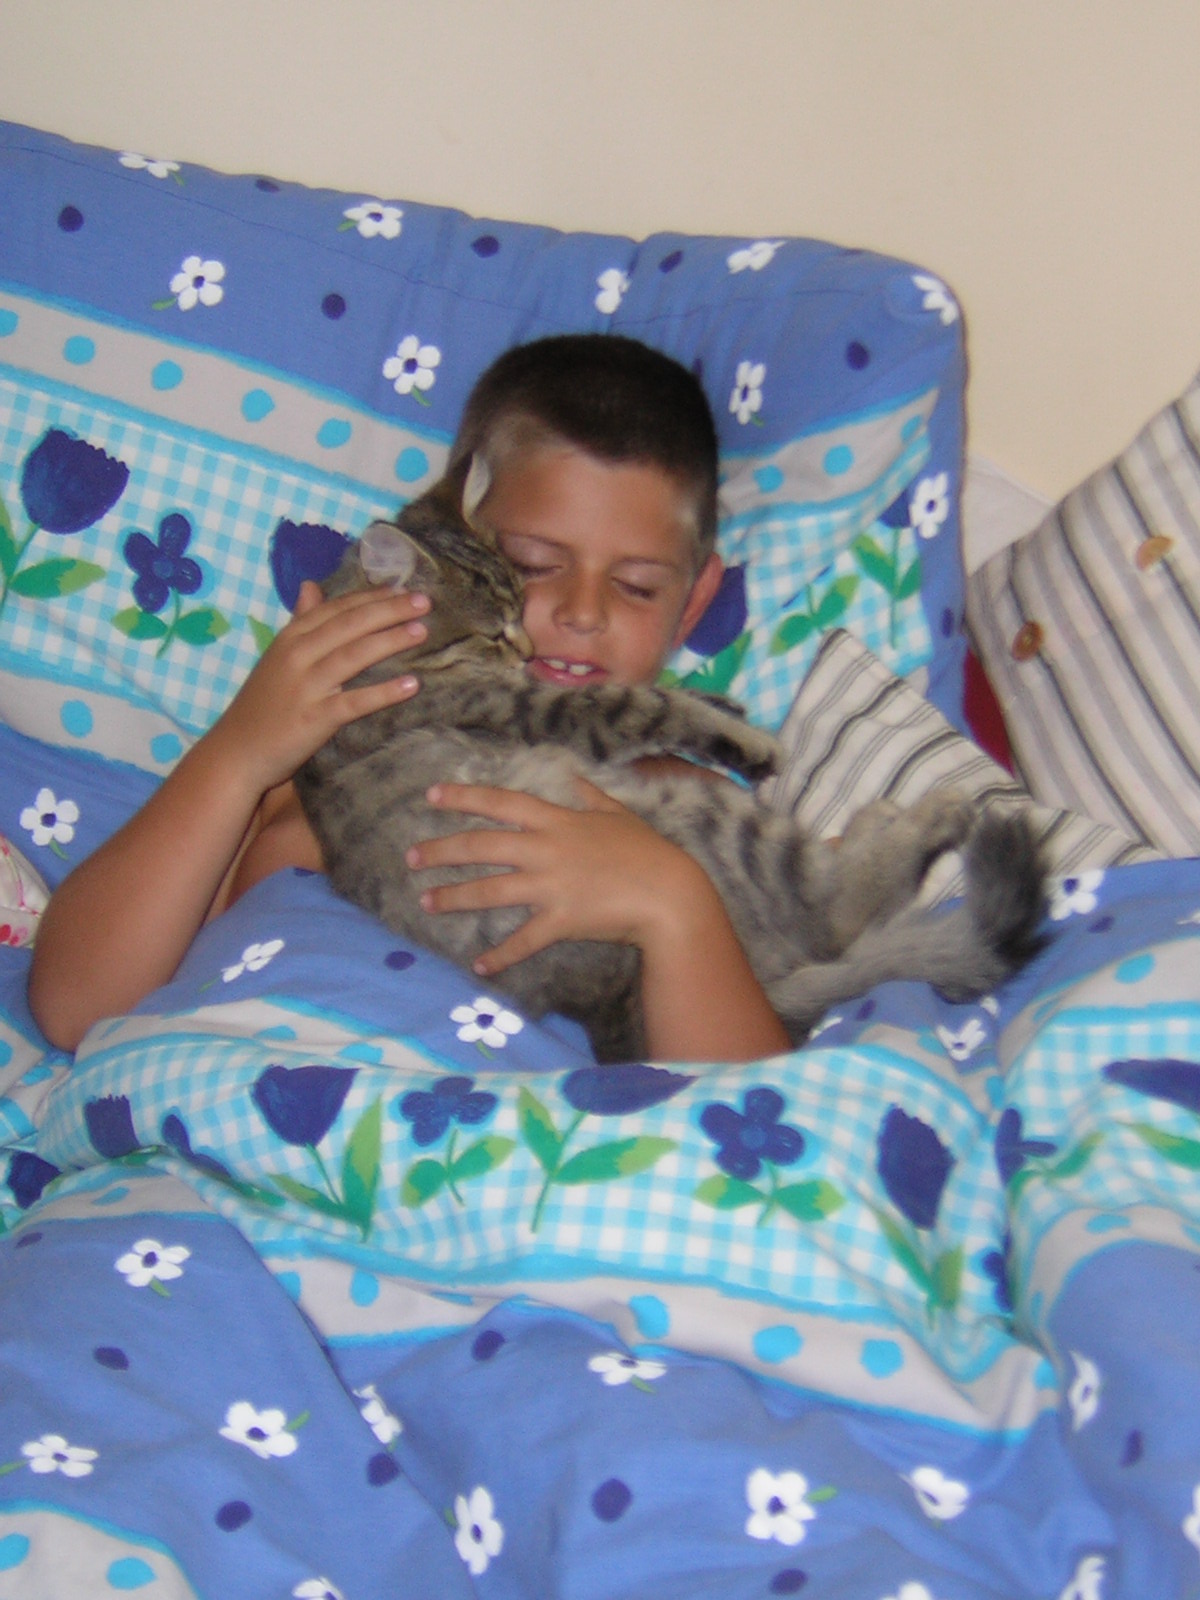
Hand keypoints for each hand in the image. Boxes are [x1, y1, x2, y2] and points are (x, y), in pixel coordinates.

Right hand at [211, 579, 430, 792]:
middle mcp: (297, 656)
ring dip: (390, 641)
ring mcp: (305, 687)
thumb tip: (311, 585)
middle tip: (424, 601)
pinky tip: (411, 684)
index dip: (371, 596)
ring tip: (421, 631)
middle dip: (389, 610)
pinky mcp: (314, 719)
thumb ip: (299, 621)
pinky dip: (383, 692)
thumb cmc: (263, 704)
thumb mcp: (277, 656)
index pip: (336, 608)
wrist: (237, 751)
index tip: (403, 588)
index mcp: (291, 637)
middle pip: (349, 625)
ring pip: (353, 656)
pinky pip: (354, 702)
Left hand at [406, 778, 707, 974]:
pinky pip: (522, 941)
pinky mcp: (560, 921)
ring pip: (490, 890)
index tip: (431, 795)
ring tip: (426, 902)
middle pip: (482, 845)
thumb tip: (574, 777)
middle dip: (442, 850)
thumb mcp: (620, 815)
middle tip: (412, 857)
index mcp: (558, 821)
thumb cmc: (648, 852)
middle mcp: (546, 850)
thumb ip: (592, 797)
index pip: (500, 802)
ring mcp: (551, 886)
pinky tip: (478, 966)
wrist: (670, 895)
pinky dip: (499, 956)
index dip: (463, 797)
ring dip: (454, 897)